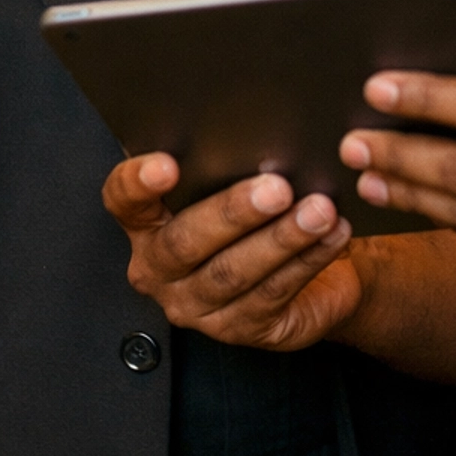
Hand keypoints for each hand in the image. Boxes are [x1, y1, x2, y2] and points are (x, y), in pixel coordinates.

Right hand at [103, 154, 361, 350]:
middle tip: (276, 187)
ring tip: (319, 210)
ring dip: (281, 238)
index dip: (138, 183)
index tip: (168, 164)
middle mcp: (160, 269)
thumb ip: (225, 162)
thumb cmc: (263, 212)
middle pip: (184, 243)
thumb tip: (251, 126)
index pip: (123, 200)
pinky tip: (331, 235)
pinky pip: (273, 293)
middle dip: (233, 213)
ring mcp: (196, 305)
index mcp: (146, 223)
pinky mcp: (240, 329)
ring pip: (233, 272)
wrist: (311, 266)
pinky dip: (307, 260)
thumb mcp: (237, 184)